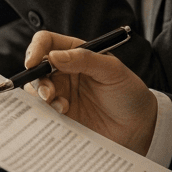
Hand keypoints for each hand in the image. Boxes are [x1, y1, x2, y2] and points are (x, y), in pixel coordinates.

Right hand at [24, 30, 156, 155]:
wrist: (138, 128)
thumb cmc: (130, 94)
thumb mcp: (112, 71)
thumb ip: (85, 59)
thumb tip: (53, 56)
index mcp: (76, 54)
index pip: (47, 43)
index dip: (36, 49)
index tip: (33, 62)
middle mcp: (64, 72)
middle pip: (36, 67)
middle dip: (36, 77)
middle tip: (48, 91)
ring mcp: (61, 93)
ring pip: (35, 88)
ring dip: (40, 94)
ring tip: (58, 103)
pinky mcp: (60, 114)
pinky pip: (42, 110)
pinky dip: (46, 111)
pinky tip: (64, 113)